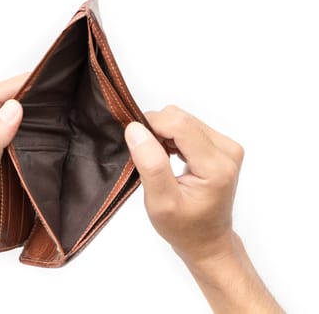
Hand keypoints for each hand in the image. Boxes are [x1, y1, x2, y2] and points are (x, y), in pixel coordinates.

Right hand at [125, 105, 282, 312]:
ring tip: (156, 159)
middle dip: (156, 130)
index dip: (151, 125)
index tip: (133, 142)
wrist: (207, 241)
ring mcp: (227, 146)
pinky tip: (167, 156)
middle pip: (181, 119)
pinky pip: (189, 127)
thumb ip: (150, 165)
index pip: (179, 125)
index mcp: (216, 166)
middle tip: (144, 157)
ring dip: (163, 134)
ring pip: (183, 120)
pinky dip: (172, 137)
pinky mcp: (222, 146)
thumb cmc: (183, 228)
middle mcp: (227, 150)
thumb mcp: (161, 203)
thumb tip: (135, 129)